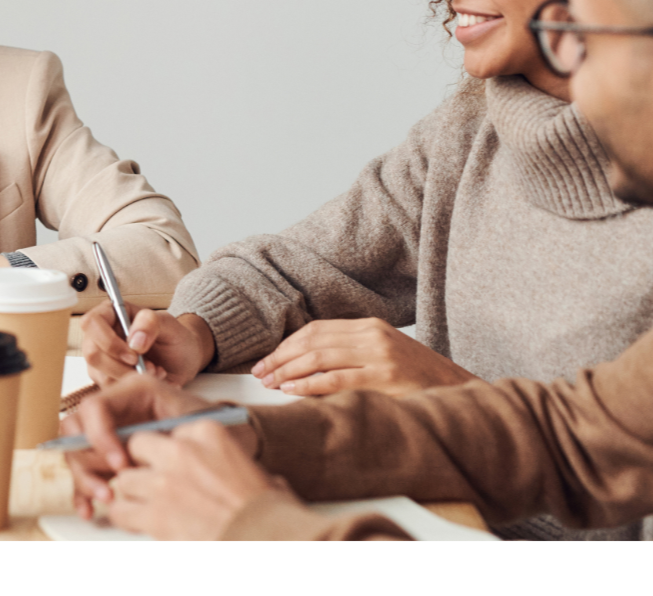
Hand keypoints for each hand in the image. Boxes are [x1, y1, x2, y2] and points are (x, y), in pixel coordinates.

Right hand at [60, 374, 243, 516]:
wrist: (233, 443)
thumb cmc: (218, 430)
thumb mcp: (196, 424)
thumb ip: (163, 434)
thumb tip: (130, 454)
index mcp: (133, 391)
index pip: (95, 407)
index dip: (100, 436)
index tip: (121, 464)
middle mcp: (117, 408)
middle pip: (77, 431)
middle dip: (87, 462)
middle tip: (108, 488)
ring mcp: (111, 433)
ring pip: (78, 454)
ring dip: (85, 480)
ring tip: (106, 500)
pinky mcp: (110, 456)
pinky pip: (86, 472)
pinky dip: (84, 492)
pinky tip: (90, 509)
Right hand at [78, 303, 214, 386]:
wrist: (183, 360)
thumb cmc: (174, 337)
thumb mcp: (169, 324)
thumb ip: (150, 323)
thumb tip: (134, 341)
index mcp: (110, 314)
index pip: (91, 323)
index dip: (108, 341)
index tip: (134, 355)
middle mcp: (99, 336)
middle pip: (92, 354)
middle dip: (122, 367)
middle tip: (150, 367)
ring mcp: (101, 359)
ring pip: (101, 375)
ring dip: (131, 379)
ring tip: (156, 372)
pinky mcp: (107, 379)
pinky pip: (111, 390)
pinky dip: (134, 389)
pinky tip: (152, 380)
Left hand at [98, 422, 283, 540]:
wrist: (271, 540)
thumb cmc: (270, 512)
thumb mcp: (252, 469)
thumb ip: (224, 460)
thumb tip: (223, 471)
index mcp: (207, 433)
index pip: (166, 432)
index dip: (165, 452)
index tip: (170, 465)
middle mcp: (181, 451)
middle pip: (137, 447)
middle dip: (140, 466)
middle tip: (151, 484)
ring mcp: (165, 481)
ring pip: (124, 480)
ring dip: (132, 495)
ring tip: (146, 508)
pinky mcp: (155, 513)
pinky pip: (121, 510)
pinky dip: (126, 518)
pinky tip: (139, 523)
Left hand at [251, 317, 477, 395]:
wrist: (460, 392)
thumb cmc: (417, 379)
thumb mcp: (382, 356)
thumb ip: (350, 354)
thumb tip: (302, 367)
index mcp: (370, 326)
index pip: (316, 330)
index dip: (286, 344)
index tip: (266, 360)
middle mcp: (373, 335)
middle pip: (312, 341)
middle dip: (280, 357)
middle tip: (259, 373)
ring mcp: (380, 355)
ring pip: (320, 357)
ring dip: (288, 371)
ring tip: (269, 382)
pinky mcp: (385, 377)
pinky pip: (337, 378)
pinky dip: (310, 384)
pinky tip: (292, 390)